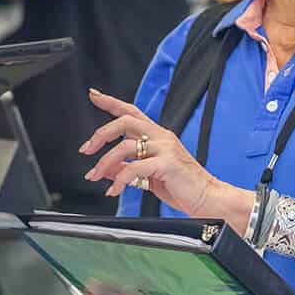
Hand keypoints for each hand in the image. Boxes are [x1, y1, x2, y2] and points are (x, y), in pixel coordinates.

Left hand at [79, 89, 240, 216]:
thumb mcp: (148, 177)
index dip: (111, 102)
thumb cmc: (182, 187)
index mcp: (158, 136)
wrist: (209, 199)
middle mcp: (161, 137)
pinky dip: (118, 180)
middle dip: (100, 135)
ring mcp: (165, 148)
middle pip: (124, 122)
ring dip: (104, 163)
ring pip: (124, 147)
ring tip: (94, 176)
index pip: (131, 112)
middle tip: (85, 150)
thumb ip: (126, 169)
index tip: (93, 95)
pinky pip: (133, 169)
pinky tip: (113, 190)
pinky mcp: (167, 163)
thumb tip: (103, 169)